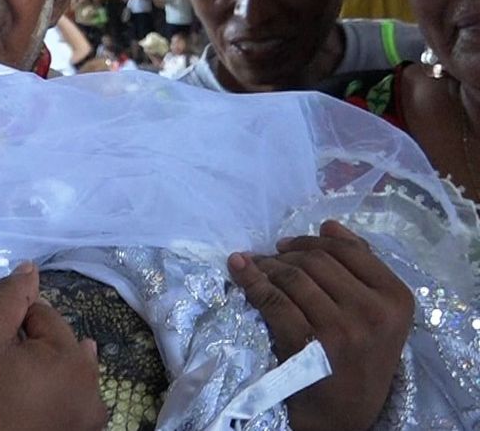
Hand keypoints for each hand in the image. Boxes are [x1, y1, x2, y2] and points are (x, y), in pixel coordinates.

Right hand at [0, 262, 106, 430]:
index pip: (41, 315)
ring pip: (64, 374)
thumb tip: (29, 269)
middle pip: (57, 345)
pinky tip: (29, 409)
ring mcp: (90, 419)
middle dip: (30, 350)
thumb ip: (7, 301)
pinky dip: (52, 400)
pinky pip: (68, 403)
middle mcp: (95, 388)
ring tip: (13, 393)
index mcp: (75, 358)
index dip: (11, 327)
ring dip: (43, 375)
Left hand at [229, 220, 412, 430]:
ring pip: (293, 277)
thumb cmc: (359, 359)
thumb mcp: (377, 315)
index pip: (348, 250)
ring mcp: (341, 329)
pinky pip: (272, 300)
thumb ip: (359, 267)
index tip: (287, 244)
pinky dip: (250, 281)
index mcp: (396, 299)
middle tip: (268, 258)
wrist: (343, 414)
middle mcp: (373, 312)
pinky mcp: (308, 344)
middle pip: (316, 260)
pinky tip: (239, 272)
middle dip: (285, 254)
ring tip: (254, 267)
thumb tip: (329, 224)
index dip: (311, 241)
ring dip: (266, 267)